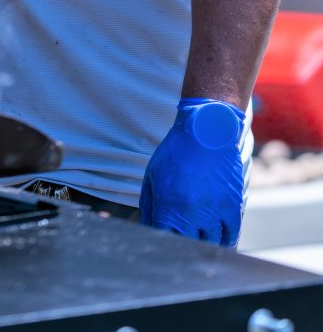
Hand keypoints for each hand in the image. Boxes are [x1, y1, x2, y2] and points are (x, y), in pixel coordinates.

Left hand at [139, 98, 245, 246]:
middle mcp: (192, 215)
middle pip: (187, 247)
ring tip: (198, 243)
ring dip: (203, 246)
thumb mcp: (152, 175)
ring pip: (210, 245)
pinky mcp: (232, 207)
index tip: (162, 243)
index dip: (162, 245)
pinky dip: (224, 242)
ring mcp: (214, 213)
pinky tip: (218, 241)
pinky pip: (231, 236)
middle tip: (180, 246)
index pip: (163, 241)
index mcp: (168, 207)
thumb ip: (149, 205)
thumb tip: (147, 227)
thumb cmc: (176, 151)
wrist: (206, 131)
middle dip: (181, 248)